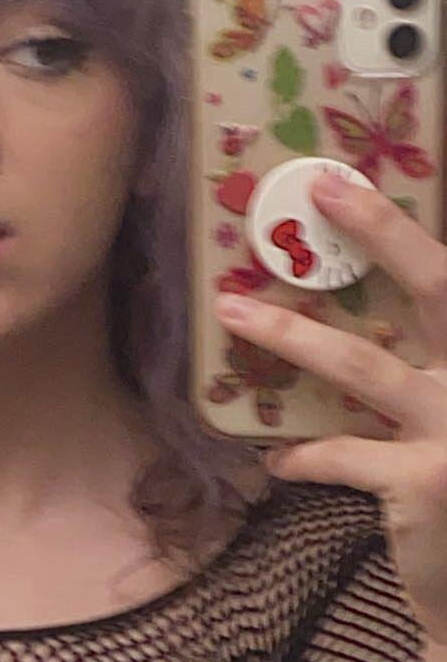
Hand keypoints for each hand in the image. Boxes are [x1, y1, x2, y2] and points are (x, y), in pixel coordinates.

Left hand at [214, 172, 446, 644]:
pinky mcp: (425, 483)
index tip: (353, 178)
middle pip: (437, 285)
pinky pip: (343, 455)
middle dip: (380, 230)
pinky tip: (279, 461)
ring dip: (294, 336)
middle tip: (323, 188)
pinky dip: (305, 456)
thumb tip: (355, 323)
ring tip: (236, 316)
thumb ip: (421, 366)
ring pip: (365, 365)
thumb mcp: (446, 418)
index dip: (409, 225)